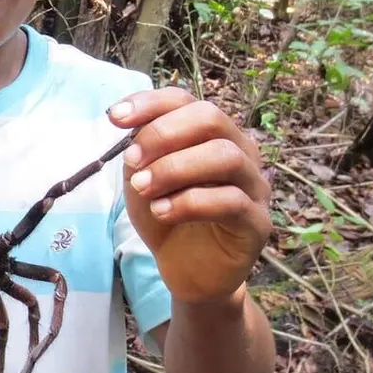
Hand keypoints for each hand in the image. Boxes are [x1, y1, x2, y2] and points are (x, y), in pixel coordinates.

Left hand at [108, 87, 271, 305]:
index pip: (185, 100)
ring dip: (175, 168)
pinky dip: (189, 202)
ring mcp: (254, 185)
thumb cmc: (167, 216)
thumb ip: (142, 152)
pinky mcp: (258, 222)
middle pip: (211, 118)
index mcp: (212, 134)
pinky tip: (161, 212)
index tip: (114, 118)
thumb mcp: (143, 179)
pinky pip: (231, 201)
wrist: (188, 271)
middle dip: (164, 134)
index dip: (150, 103)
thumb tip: (133, 129)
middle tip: (132, 161)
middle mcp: (240, 150)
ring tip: (143, 188)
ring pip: (225, 156)